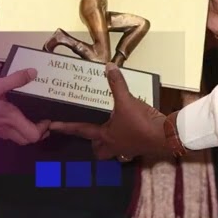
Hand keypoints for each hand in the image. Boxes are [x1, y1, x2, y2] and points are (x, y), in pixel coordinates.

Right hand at [0, 69, 50, 144]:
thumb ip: (15, 79)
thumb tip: (33, 73)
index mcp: (10, 119)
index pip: (33, 135)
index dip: (43, 129)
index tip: (46, 117)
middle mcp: (5, 128)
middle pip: (27, 140)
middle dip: (37, 132)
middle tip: (42, 119)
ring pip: (17, 138)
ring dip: (27, 131)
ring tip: (31, 117)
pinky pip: (8, 134)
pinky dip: (16, 128)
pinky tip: (14, 115)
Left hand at [50, 64, 170, 160]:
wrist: (165, 136)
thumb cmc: (141, 122)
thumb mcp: (127, 101)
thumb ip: (117, 84)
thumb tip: (108, 66)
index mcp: (106, 135)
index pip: (82, 131)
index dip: (66, 127)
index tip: (52, 127)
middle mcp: (115, 145)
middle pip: (98, 150)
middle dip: (93, 144)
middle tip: (92, 134)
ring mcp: (128, 148)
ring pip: (113, 150)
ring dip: (109, 143)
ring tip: (110, 130)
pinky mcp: (139, 147)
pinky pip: (127, 146)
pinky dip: (125, 139)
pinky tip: (129, 128)